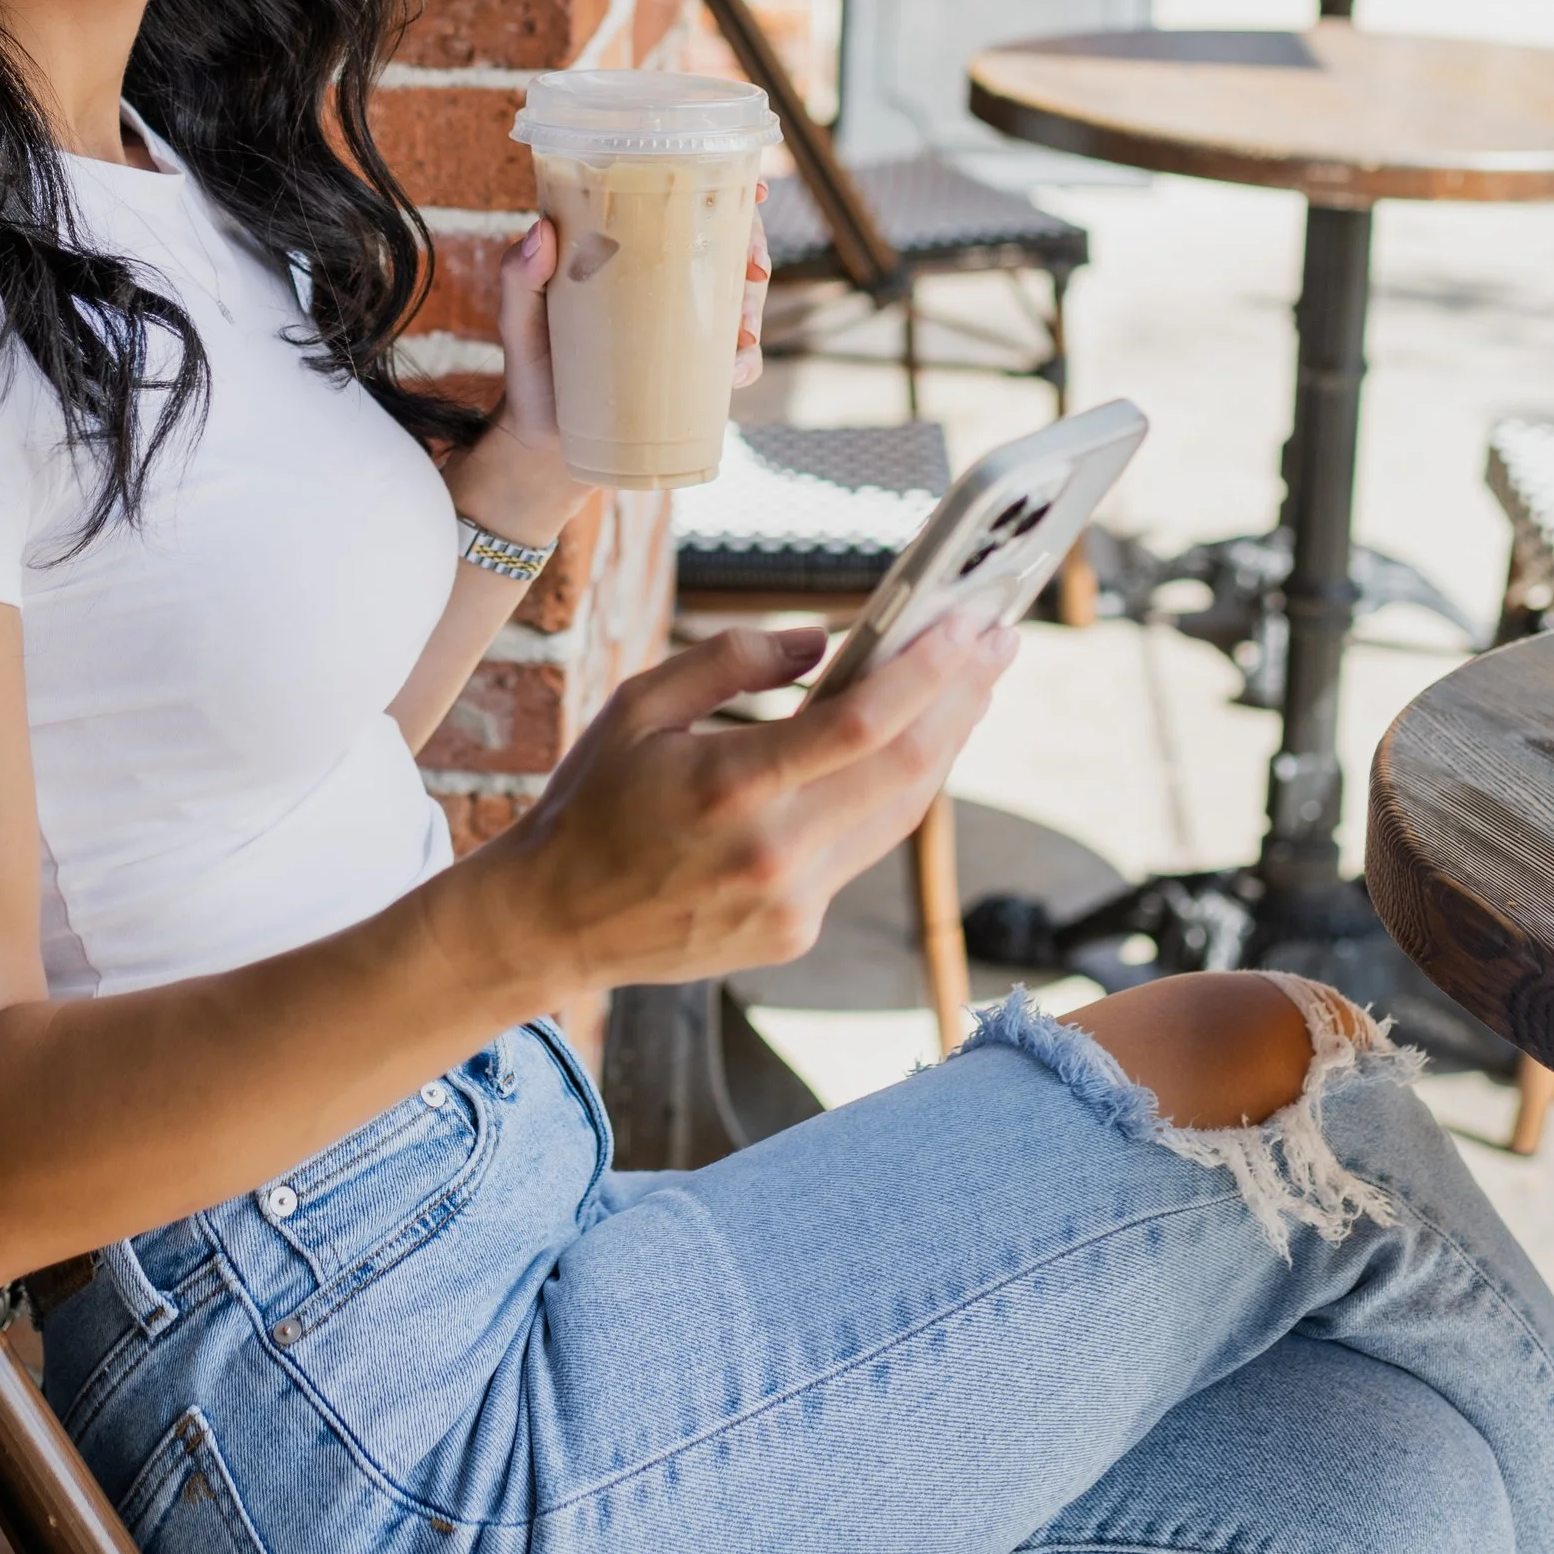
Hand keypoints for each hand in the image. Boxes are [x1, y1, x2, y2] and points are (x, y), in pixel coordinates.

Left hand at [450, 189, 774, 547]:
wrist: (546, 443)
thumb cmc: (531, 370)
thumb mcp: (517, 322)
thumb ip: (518, 278)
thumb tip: (541, 230)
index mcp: (624, 252)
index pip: (680, 207)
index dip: (726, 191)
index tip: (755, 192)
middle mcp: (661, 281)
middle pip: (726, 246)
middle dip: (754, 249)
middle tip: (753, 268)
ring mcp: (681, 325)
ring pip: (740, 298)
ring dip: (754, 305)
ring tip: (742, 328)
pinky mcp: (692, 370)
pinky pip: (735, 359)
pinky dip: (745, 361)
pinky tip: (736, 367)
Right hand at [473, 610, 1017, 1004]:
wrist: (554, 923)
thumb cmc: (591, 800)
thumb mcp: (638, 705)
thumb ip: (732, 661)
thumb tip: (823, 642)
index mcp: (729, 786)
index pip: (862, 723)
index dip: (930, 669)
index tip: (971, 623)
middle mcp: (773, 852)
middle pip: (908, 769)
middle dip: (966, 696)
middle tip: (1000, 640)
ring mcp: (792, 901)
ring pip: (901, 813)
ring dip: (945, 743)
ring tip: (971, 685)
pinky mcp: (797, 929)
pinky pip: (863, 849)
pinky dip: (893, 792)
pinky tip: (907, 748)